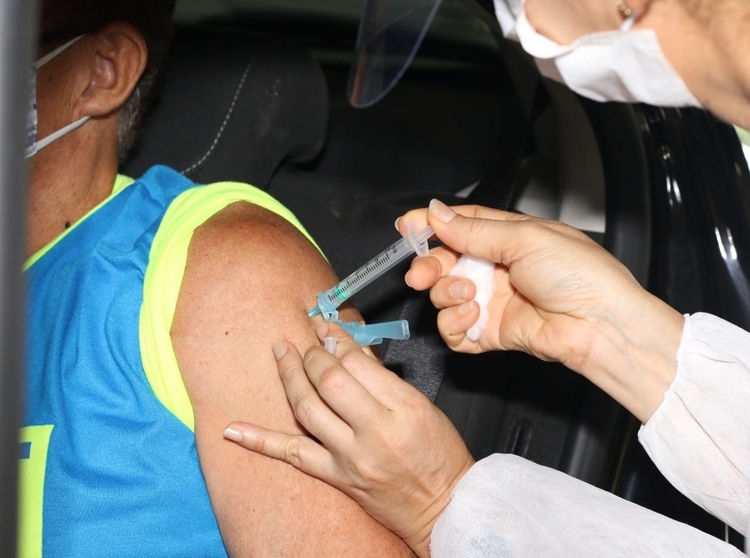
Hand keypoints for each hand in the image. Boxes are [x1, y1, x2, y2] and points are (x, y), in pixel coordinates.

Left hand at [223, 323, 474, 557]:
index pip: (357, 363)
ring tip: (281, 353)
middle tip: (306, 341)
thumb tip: (348, 348)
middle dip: (311, 354)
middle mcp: (374, 431)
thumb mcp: (423, 405)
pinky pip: (292, 455)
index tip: (326, 326)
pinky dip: (259, 441)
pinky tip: (232, 429)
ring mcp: (351, 457)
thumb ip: (382, 377)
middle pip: (328, 380)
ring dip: (289, 376)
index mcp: (402, 407)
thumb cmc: (440, 453)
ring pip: (306, 409)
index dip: (336, 339)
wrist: (443, 506)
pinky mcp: (336, 477)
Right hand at [400, 199, 683, 422]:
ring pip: (445, 296)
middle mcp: (497, 267)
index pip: (460, 225)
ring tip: (468, 294)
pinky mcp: (492, 332)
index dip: (431, 225)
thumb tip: (437, 213)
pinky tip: (471, 317)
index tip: (405, 227)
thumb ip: (474, 230)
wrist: (601, 325)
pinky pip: (456, 331)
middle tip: (420, 273)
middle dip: (428, 266)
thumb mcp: (524, 237)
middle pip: (445, 262)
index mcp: (508, 237)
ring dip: (446, 294)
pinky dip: (455, 325)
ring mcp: (493, 301)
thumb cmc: (579, 274)